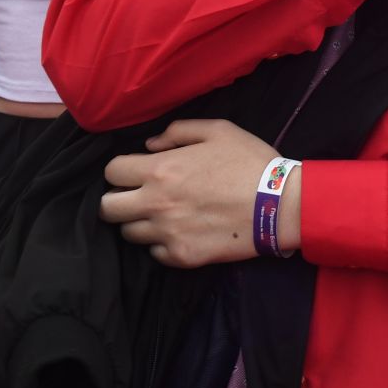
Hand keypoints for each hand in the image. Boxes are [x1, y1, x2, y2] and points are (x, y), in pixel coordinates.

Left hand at [101, 119, 290, 267]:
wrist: (279, 204)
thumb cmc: (250, 162)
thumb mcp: (219, 130)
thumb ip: (178, 131)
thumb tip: (150, 145)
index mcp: (160, 170)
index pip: (111, 172)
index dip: (121, 170)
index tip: (136, 172)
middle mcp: (156, 204)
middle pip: (107, 209)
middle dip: (118, 200)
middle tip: (139, 196)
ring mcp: (167, 234)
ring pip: (128, 234)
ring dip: (140, 223)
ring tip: (163, 215)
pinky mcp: (181, 256)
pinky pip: (154, 253)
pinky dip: (162, 243)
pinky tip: (181, 231)